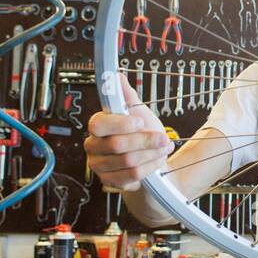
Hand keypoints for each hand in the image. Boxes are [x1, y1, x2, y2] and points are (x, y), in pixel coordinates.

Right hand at [84, 74, 172, 189]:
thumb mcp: (139, 112)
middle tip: (164, 138)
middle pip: (117, 145)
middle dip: (146, 141)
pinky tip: (155, 161)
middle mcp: (94, 146)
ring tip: (162, 149)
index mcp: (98, 126)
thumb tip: (117, 75)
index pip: (99, 124)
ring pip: (128, 162)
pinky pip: (132, 176)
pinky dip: (149, 168)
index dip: (122, 124)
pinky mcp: (109, 181)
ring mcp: (99, 165)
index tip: (142, 122)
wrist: (152, 159)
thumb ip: (127, 96)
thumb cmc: (143, 134)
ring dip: (151, 155)